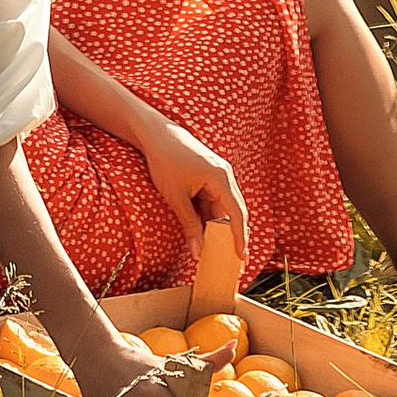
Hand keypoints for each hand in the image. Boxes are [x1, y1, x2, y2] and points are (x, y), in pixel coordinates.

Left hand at [140, 117, 249, 269]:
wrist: (155, 134)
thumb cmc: (166, 160)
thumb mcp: (176, 197)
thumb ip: (190, 225)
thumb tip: (197, 253)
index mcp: (222, 178)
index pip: (237, 214)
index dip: (240, 237)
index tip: (241, 258)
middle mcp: (224, 177)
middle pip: (233, 212)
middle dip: (232, 237)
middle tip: (234, 263)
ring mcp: (217, 177)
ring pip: (221, 209)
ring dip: (217, 229)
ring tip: (216, 254)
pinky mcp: (208, 178)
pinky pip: (212, 203)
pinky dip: (208, 219)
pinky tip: (204, 235)